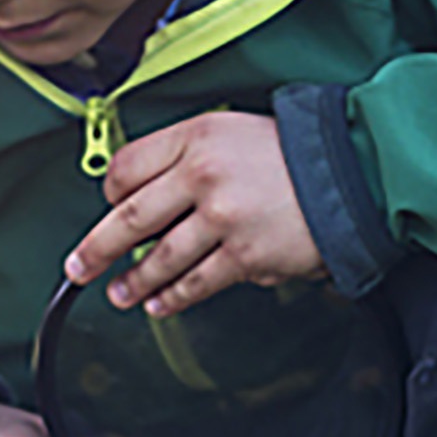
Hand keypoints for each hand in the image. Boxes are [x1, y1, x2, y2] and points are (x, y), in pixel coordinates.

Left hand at [64, 112, 325, 317]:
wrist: (358, 170)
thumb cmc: (294, 152)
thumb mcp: (232, 131)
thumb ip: (185, 156)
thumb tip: (140, 194)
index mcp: (196, 136)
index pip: (126, 169)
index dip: (109, 195)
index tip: (104, 213)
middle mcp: (203, 174)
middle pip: (129, 219)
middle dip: (95, 251)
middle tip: (78, 269)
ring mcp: (223, 217)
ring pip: (159, 258)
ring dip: (133, 282)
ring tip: (119, 294)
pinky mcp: (244, 254)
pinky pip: (195, 283)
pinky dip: (172, 298)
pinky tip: (158, 305)